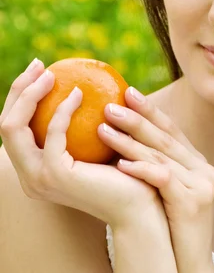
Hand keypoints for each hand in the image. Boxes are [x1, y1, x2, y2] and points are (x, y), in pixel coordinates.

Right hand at [0, 60, 170, 239]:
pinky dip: (62, 109)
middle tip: (40, 65)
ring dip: (30, 94)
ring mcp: (37, 178)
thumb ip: (82, 126)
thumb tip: (78, 84)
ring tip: (52, 73)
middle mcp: (29, 177)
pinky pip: (52, 132)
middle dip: (18, 90)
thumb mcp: (97, 145)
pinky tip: (79, 93)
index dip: (20, 98)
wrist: (141, 207)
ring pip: (14, 127)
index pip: (15, 130)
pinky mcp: (54, 174)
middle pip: (5, 125)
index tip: (40, 72)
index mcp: (36, 171)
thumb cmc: (126, 174)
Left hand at [98, 87, 213, 272]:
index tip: (128, 91)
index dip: (150, 110)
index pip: (172, 131)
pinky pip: (162, 179)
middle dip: (137, 118)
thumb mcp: (167, 195)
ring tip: (103, 125)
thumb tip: (125, 147)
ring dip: (130, 139)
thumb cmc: (172, 233)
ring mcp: (201, 186)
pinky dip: (140, 169)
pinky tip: (118, 163)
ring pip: (161, 155)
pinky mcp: (193, 203)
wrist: (190, 272)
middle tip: (110, 102)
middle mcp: (204, 170)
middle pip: (165, 138)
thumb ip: (156, 170)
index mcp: (198, 165)